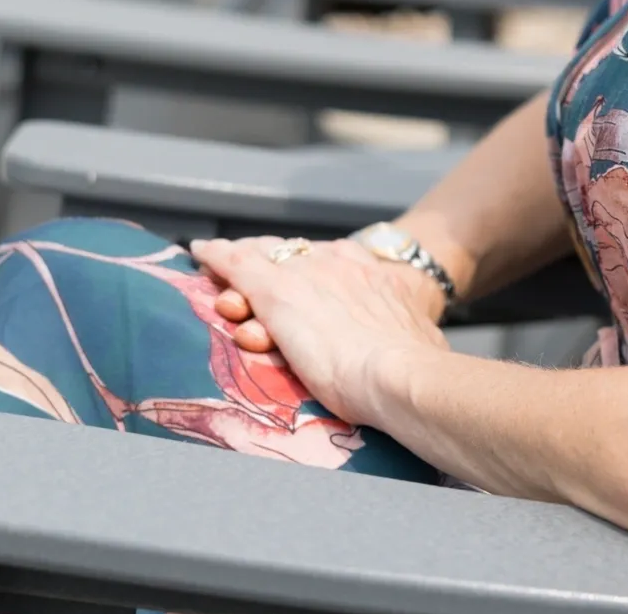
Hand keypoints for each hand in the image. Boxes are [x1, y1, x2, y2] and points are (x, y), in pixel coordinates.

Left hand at [189, 235, 449, 424]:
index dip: (308, 271)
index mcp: (374, 273)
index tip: (301, 282)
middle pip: (293, 254)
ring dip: (241, 269)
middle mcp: (339, 262)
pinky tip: (202, 254)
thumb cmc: (416, 366)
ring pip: (264, 259)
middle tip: (250, 280)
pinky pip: (239, 265)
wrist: (401, 373)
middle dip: (270, 264)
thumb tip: (425, 349)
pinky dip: (218, 258)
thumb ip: (413, 335)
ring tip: (221, 273)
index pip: (330, 260)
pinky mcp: (277, 292)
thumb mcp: (421, 338)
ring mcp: (307, 275)